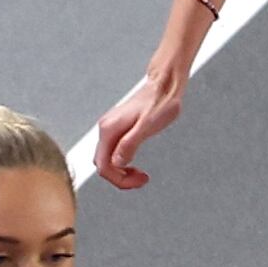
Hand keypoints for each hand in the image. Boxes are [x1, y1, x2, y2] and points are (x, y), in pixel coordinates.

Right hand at [93, 71, 184, 189]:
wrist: (164, 86)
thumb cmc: (160, 103)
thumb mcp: (147, 126)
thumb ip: (129, 144)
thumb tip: (117, 163)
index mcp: (109, 130)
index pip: (103, 165)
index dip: (119, 179)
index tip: (139, 181)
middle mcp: (105, 129)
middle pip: (103, 164)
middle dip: (121, 178)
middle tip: (142, 179)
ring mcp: (111, 128)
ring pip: (108, 159)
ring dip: (122, 172)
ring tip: (141, 174)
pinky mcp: (118, 128)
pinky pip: (114, 151)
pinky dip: (123, 162)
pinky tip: (136, 164)